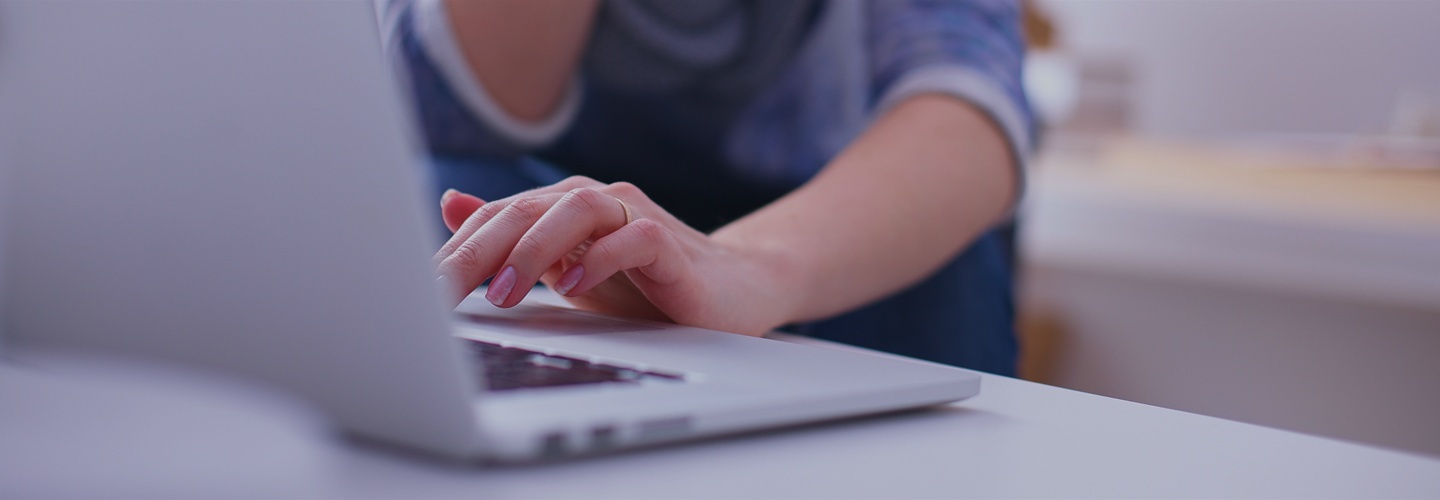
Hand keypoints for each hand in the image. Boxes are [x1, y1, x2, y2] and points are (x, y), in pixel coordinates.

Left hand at [433, 176, 789, 335]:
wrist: (732, 293)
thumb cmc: (646, 285)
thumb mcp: (565, 269)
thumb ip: (514, 239)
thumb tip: (451, 204)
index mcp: (563, 209)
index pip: (498, 219)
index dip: (455, 253)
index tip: (419, 293)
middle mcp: (596, 203)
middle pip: (527, 209)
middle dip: (479, 250)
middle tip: (443, 293)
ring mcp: (635, 218)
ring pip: (577, 210)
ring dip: (534, 249)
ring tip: (504, 292)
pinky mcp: (670, 245)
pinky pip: (634, 239)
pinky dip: (600, 259)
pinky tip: (571, 288)